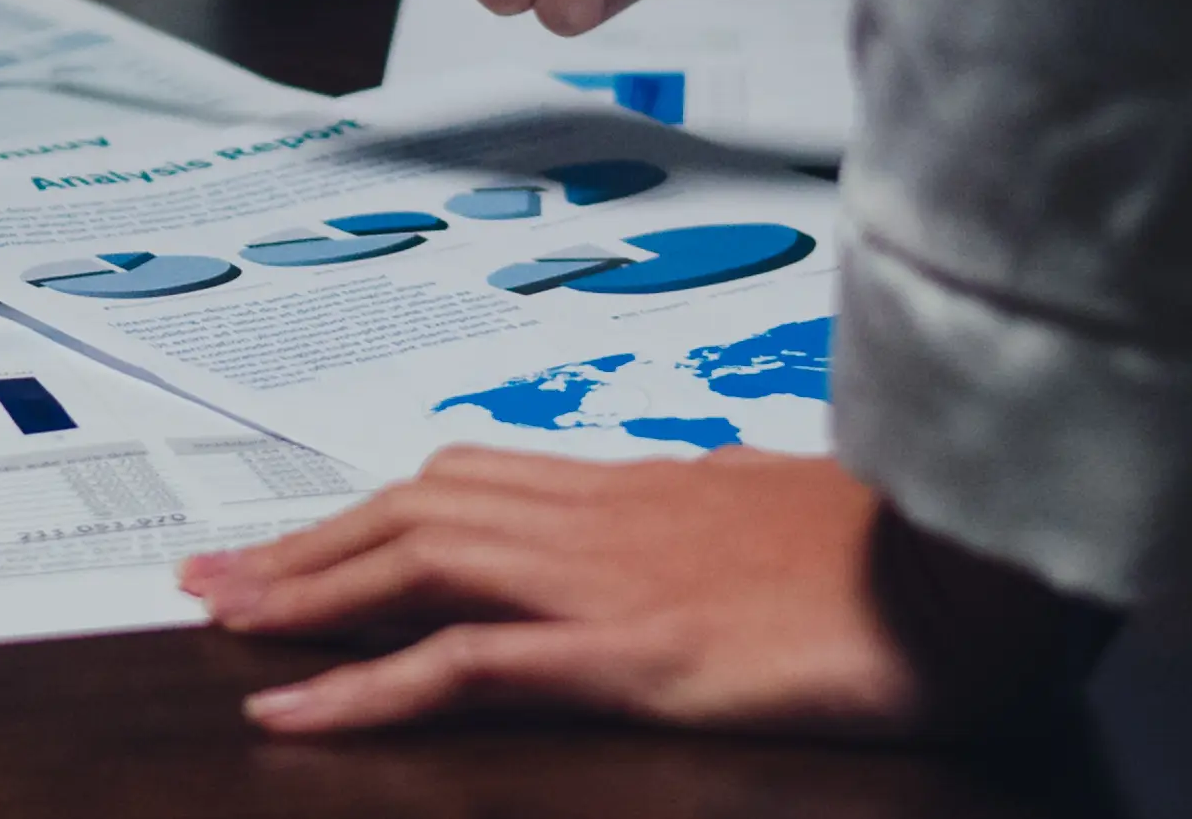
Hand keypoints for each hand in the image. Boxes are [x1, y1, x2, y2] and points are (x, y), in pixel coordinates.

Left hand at [180, 447, 1103, 737]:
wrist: (984, 567)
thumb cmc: (905, 553)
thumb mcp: (786, 529)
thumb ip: (716, 522)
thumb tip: (690, 519)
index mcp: (640, 489)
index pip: (468, 481)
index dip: (372, 507)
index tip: (299, 533)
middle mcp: (603, 517)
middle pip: (414, 508)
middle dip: (304, 542)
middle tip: (208, 574)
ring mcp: (608, 581)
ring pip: (413, 563)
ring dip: (304, 591)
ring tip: (221, 620)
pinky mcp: (629, 652)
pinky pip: (461, 665)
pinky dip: (363, 685)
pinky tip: (294, 710)